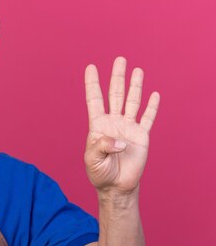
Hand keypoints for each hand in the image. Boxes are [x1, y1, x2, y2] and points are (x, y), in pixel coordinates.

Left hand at [84, 57, 159, 194]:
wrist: (116, 186)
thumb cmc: (100, 172)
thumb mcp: (93, 159)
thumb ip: (102, 146)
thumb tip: (119, 140)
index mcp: (98, 126)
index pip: (94, 100)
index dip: (92, 84)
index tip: (90, 67)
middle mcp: (113, 123)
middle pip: (115, 94)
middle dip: (117, 77)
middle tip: (119, 59)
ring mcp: (128, 128)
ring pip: (132, 102)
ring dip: (135, 86)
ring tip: (137, 70)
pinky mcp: (141, 136)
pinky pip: (148, 118)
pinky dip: (152, 107)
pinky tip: (154, 95)